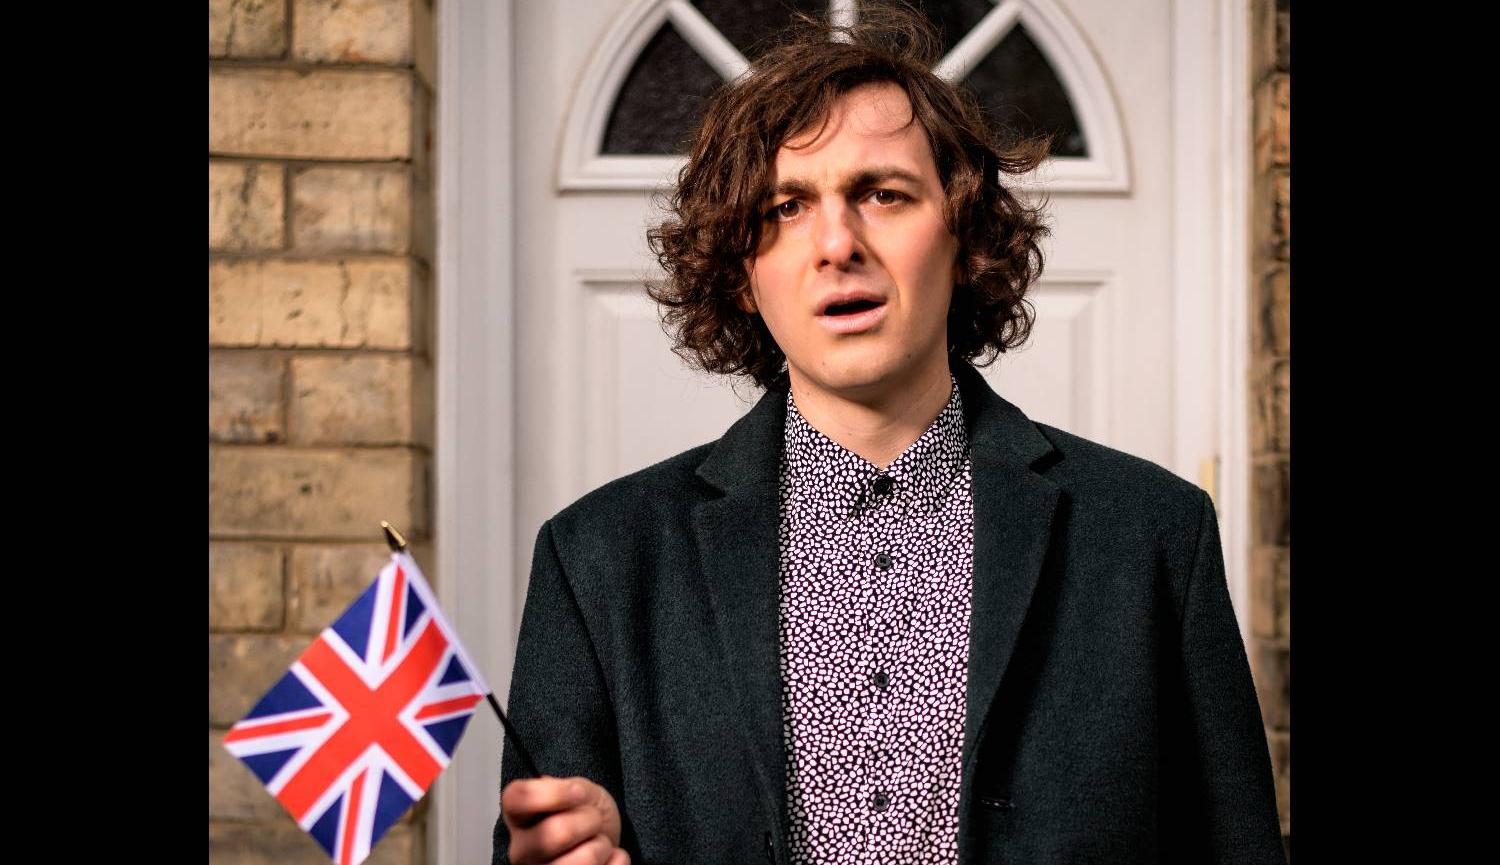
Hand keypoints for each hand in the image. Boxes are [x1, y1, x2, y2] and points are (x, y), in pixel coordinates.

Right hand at [501, 775, 628, 864]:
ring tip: (599, 842)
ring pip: (579, 863)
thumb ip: (569, 788)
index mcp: (518, 817)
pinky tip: (610, 857)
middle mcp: (520, 851)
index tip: (578, 792)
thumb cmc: (583, 812)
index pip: (517, 799)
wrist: (602, 836)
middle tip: (594, 819)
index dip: (553, 794)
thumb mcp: (577, 788)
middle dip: (589, 820)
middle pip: (555, 833)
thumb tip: (573, 792)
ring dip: (601, 846)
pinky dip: (617, 860)